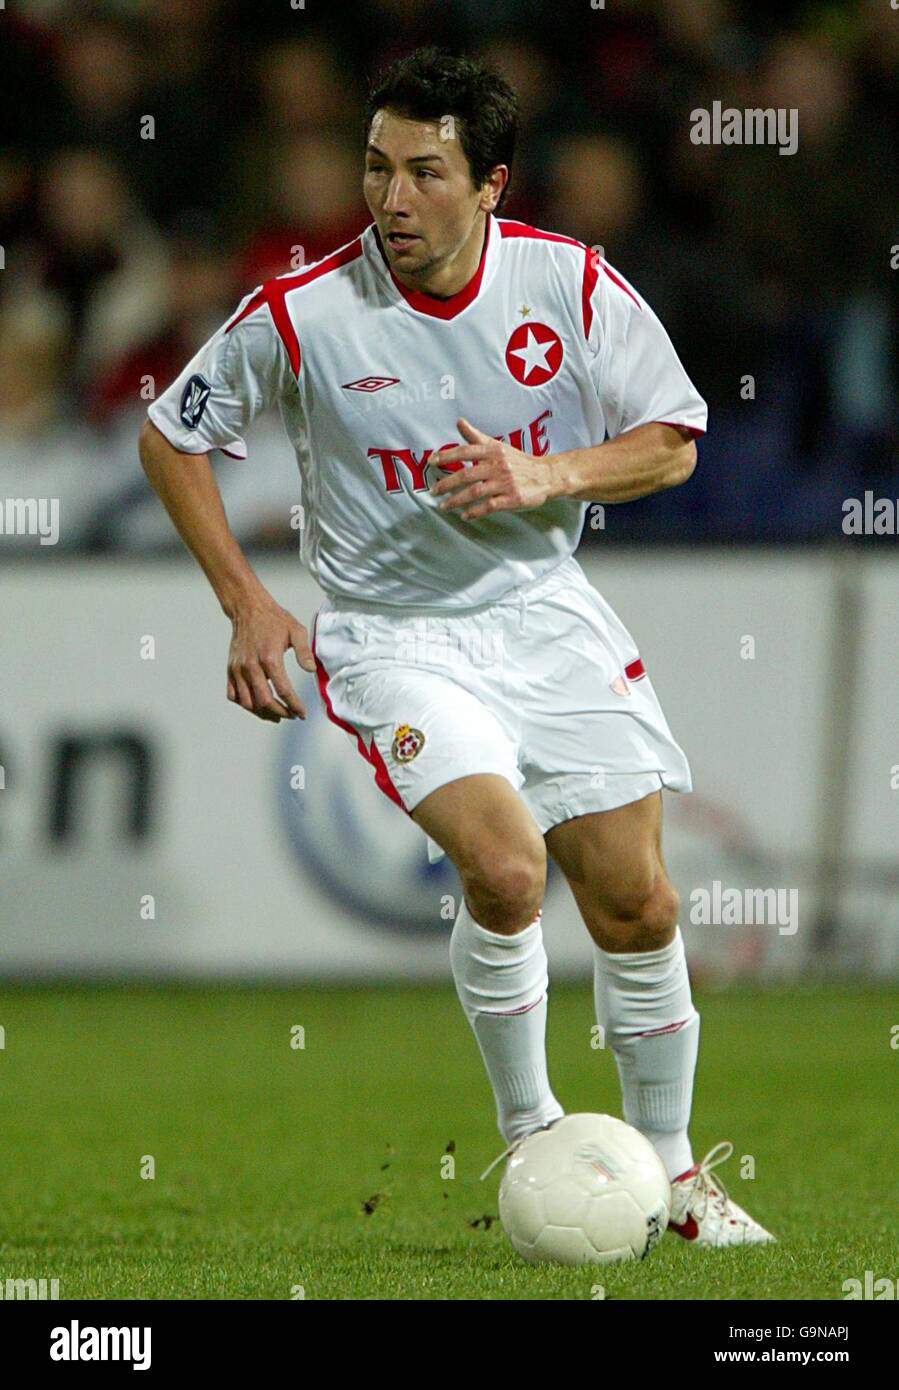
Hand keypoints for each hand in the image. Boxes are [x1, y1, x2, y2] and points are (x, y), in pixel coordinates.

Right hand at [226, 596, 315, 722]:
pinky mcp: (231, 669)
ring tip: (276, 714)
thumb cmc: (273, 620)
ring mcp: (238, 669)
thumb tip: (310, 669)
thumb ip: (304, 651)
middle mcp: (251, 666)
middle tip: (291, 715)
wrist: (248, 609)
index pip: (283, 690)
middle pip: (264, 701)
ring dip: (262, 712)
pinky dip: (244, 704)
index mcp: (270, 658)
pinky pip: (233, 695)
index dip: (294, 705)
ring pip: (247, 702)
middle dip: (280, 712)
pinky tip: (257, 704)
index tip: (302, 713)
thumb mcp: (296, 630)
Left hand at [429, 417, 558, 519]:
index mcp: (493, 452)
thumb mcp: (498, 446)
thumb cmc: (518, 461)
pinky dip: (475, 511)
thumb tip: (459, 421)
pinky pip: (489, 506)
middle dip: (447, 483)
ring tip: (444, 506)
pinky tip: (465, 515)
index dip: (447, 455)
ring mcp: (505, 483)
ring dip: (457, 500)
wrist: (546, 475)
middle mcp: (498, 466)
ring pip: (475, 492)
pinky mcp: (512, 498)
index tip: (431, 461)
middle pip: (467, 474)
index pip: (465, 451)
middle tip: (433, 491)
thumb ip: (476, 437)